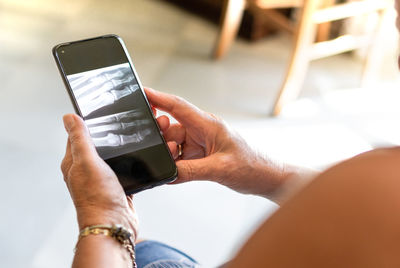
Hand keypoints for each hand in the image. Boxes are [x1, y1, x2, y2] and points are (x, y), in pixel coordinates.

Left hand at [61, 114, 137, 237]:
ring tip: (131, 138)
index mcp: (74, 163)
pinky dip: (131, 162)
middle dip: (107, 134)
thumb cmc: (97, 198)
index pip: (77, 136)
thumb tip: (69, 117)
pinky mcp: (118, 186)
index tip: (99, 112)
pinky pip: (125, 169)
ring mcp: (103, 179)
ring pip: (112, 156)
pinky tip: (138, 158)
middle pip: (97, 145)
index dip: (87, 123)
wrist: (114, 224)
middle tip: (119, 123)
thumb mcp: (87, 162)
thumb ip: (80, 139)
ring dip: (121, 148)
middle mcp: (87, 170)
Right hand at [146, 88, 287, 196]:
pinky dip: (175, 163)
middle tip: (163, 148)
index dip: (157, 97)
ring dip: (169, 154)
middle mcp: (202, 130)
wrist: (265, 177)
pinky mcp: (201, 155)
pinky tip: (177, 171)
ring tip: (176, 165)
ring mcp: (200, 143)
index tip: (140, 92)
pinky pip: (180, 156)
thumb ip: (191, 171)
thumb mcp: (219, 169)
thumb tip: (168, 173)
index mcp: (208, 124)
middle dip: (162, 137)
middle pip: (170, 127)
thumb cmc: (251, 166)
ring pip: (173, 143)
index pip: (177, 106)